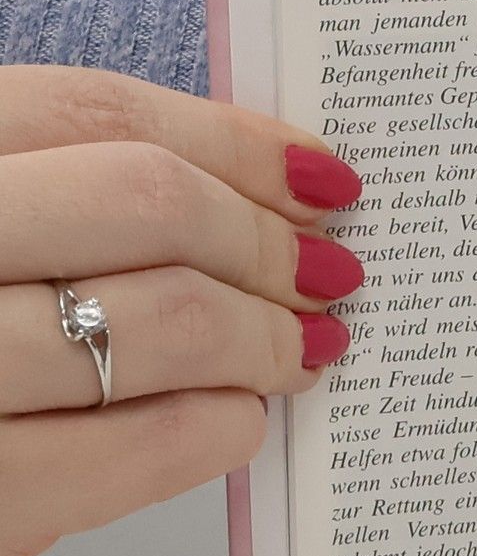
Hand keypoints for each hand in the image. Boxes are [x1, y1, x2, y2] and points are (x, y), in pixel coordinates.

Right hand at [0, 67, 363, 555]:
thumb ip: (72, 199)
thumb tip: (265, 190)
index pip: (94, 112)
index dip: (232, 142)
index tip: (318, 176)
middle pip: (146, 200)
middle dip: (263, 239)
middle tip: (325, 272)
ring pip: (166, 321)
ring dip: (265, 337)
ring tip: (299, 350)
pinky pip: (145, 443)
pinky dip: (220, 425)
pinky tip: (234, 419)